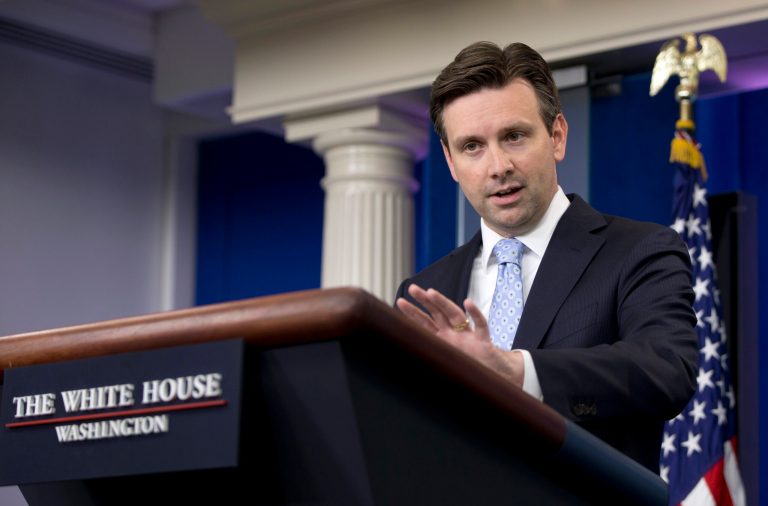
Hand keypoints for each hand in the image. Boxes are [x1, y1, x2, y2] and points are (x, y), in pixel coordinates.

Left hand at [396, 284, 523, 387]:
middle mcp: (455, 334)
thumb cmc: (472, 368)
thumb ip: (433, 357)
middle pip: (438, 313)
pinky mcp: (484, 342)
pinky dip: (475, 314)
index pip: (426, 323)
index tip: (400, 301)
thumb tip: (410, 356)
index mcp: (445, 339)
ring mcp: (469, 336)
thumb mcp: (449, 363)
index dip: (413, 313)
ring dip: (443, 303)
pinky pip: (480, 325)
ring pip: (455, 315)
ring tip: (431, 292)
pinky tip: (468, 303)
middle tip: (412, 288)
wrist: (497, 376)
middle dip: (425, 301)